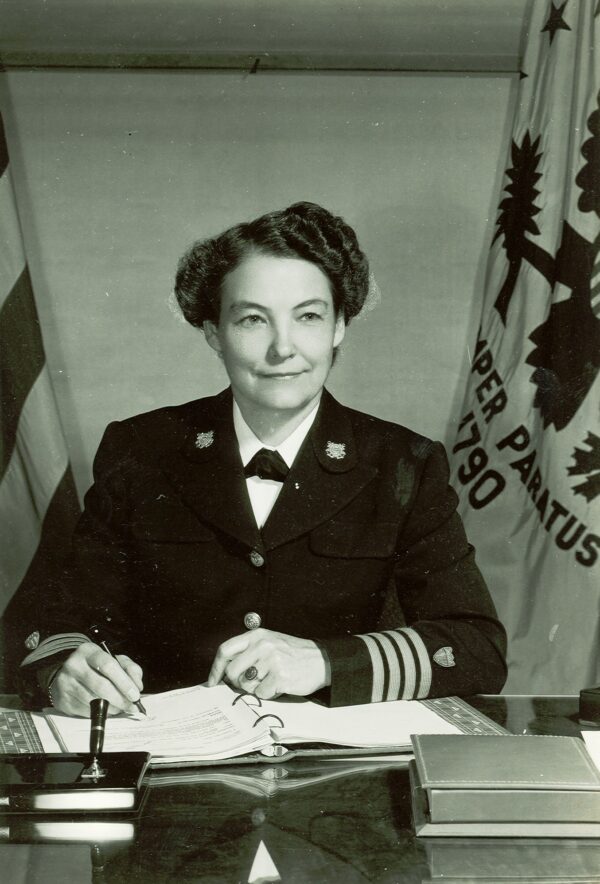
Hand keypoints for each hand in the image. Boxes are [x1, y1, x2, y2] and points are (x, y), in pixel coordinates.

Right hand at [48, 642, 143, 716]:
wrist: (66, 674)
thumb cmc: (95, 667)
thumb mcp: (113, 660)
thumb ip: (130, 669)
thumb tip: (137, 686)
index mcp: (88, 651)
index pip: (109, 666)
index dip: (124, 682)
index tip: (135, 695)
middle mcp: (74, 665)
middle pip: (101, 685)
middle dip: (120, 699)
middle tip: (131, 706)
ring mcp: (66, 683)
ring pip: (93, 700)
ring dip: (111, 708)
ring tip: (120, 708)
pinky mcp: (63, 700)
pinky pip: (85, 711)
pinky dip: (99, 712)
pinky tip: (106, 709)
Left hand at [207, 628, 329, 698]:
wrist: (321, 660)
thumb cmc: (293, 653)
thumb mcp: (269, 642)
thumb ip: (248, 651)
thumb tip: (224, 670)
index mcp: (257, 636)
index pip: (226, 650)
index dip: (216, 668)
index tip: (212, 681)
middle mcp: (263, 645)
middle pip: (232, 672)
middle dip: (237, 682)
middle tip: (251, 682)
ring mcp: (272, 660)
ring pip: (246, 685)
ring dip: (255, 688)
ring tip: (269, 679)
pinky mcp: (280, 676)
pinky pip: (261, 693)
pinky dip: (268, 694)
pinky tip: (278, 684)